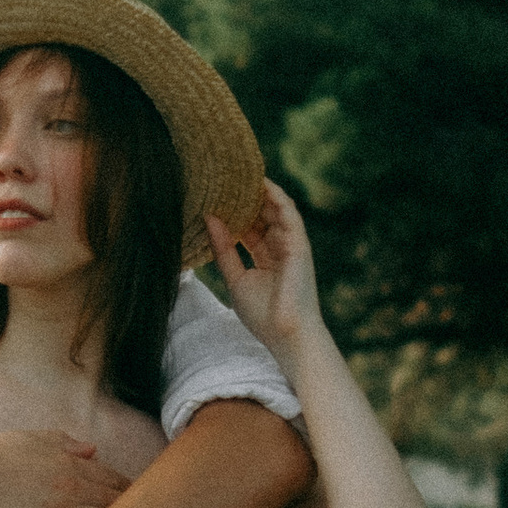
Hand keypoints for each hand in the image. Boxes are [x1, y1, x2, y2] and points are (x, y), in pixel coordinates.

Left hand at [205, 183, 323, 366]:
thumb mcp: (235, 279)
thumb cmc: (263, 316)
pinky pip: (288, 213)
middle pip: (262, 216)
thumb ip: (223, 249)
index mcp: (266, 258)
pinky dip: (276, 197)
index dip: (234, 212)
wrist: (286, 334)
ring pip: (275, 210)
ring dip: (260, 191)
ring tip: (239, 172)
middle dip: (245, 197)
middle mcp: (280, 248)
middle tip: (224, 177)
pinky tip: (261, 183)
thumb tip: (208, 219)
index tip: (215, 196)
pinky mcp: (300, 244)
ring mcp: (292, 245)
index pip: (250, 228)